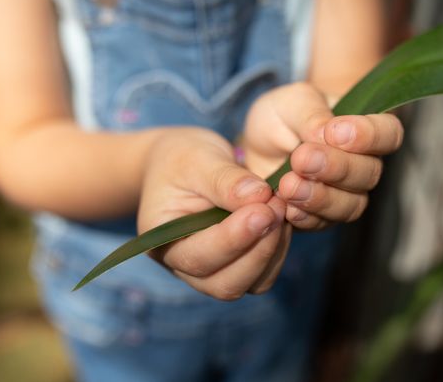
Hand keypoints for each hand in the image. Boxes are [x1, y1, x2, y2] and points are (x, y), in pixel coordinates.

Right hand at [138, 128, 290, 299]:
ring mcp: (212, 273)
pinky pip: (264, 274)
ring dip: (273, 250)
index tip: (264, 210)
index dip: (235, 239)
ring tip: (280, 207)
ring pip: (250, 284)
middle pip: (226, 284)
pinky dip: (279, 250)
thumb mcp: (197, 158)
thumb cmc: (184, 159)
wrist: (185, 164)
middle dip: (258, 249)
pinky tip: (281, 218)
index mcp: (161, 241)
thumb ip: (225, 179)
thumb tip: (260, 196)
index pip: (198, 257)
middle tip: (278, 206)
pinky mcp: (238, 268)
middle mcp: (184, 267)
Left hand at [243, 83, 402, 229]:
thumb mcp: (293, 102)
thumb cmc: (284, 116)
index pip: (388, 133)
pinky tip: (286, 206)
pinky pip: (323, 223)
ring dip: (320, 197)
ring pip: (351, 205)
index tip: (335, 132)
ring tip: (288, 185)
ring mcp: (346, 195)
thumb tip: (324, 135)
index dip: (369, 136)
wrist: (258, 146)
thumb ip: (312, 115)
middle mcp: (363, 164)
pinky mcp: (322, 218)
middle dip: (336, 167)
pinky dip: (305, 217)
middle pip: (369, 173)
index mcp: (366, 129)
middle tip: (302, 158)